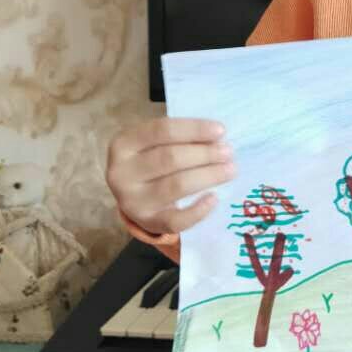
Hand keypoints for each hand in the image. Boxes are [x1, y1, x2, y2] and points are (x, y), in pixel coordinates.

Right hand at [105, 117, 234, 260]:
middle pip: (170, 158)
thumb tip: (217, 138)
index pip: (162, 131)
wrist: (134, 195)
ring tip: (230, 169)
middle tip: (228, 152)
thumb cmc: (150, 160)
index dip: (194, 129)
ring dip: (208, 176)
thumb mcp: (154, 143)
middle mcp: (121, 173)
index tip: (221, 131)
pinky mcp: (146, 222)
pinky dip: (198, 210)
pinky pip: (175, 220)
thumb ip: (179, 137)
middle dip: (205, 154)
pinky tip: (214, 198)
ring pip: (176, 186)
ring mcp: (132, 201)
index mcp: (123, 144)